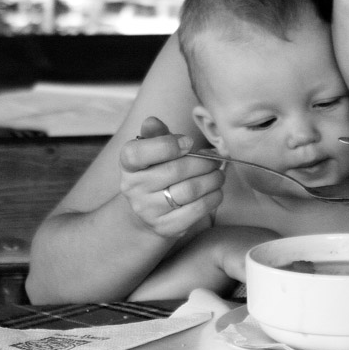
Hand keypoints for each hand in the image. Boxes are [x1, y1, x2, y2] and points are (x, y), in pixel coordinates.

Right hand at [117, 116, 224, 237]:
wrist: (148, 213)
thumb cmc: (157, 173)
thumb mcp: (153, 151)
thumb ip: (156, 134)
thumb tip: (152, 121)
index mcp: (129, 165)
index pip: (137, 153)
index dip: (166, 145)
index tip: (189, 142)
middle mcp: (133, 188)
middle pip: (175, 170)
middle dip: (203, 163)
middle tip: (216, 160)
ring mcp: (148, 210)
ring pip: (190, 190)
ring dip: (212, 180)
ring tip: (219, 175)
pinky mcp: (165, 227)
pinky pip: (196, 210)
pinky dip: (213, 198)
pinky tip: (216, 191)